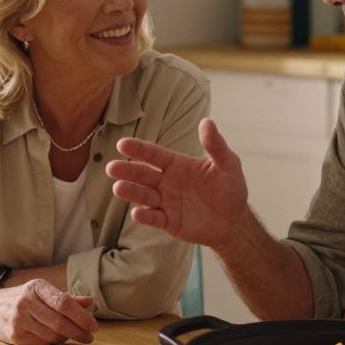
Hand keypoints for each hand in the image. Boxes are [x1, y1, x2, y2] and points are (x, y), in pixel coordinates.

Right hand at [0, 280, 97, 344]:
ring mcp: (19, 320)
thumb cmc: (24, 299)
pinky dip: (53, 343)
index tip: (93, 325)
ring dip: (66, 338)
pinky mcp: (15, 336)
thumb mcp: (43, 292)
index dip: (81, 316)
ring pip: (52, 335)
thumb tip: (89, 302)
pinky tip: (56, 338)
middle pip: (59, 322)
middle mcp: (26, 302)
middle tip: (89, 337)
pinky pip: (42, 343)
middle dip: (78, 331)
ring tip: (72, 336)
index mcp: (36, 287)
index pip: (63, 302)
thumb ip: (67, 298)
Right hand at [106, 118, 248, 249]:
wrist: (233, 220)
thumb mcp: (227, 164)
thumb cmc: (229, 188)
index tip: (122, 144)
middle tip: (111, 168)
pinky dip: (145, 216)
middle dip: (127, 171)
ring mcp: (166, 202)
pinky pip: (154, 219)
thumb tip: (206, 121)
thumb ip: (215, 145)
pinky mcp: (169, 222)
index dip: (138, 149)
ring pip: (144, 196)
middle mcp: (166, 182)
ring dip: (131, 192)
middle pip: (143, 175)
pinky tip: (137, 213)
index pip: (154, 155)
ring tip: (118, 188)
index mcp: (176, 164)